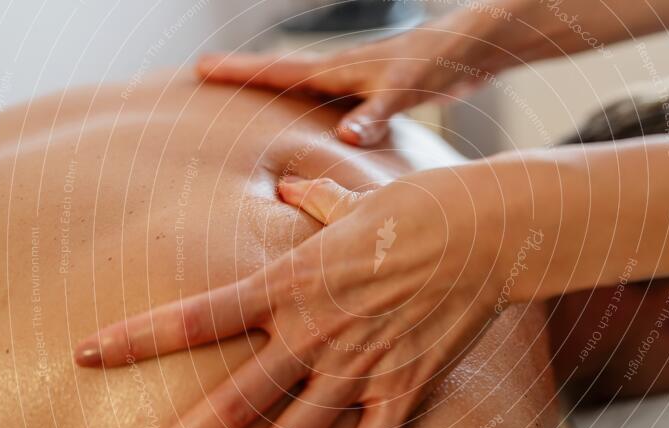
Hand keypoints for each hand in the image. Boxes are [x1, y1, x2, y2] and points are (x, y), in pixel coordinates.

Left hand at [75, 163, 533, 427]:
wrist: (483, 228)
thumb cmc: (415, 206)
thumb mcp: (353, 200)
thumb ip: (315, 199)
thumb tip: (291, 182)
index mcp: (292, 283)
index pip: (199, 316)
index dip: (138, 338)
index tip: (88, 354)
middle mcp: (315, 332)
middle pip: (234, 402)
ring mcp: (359, 365)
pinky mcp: (403, 385)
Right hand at [196, 4, 518, 145]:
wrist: (468, 49)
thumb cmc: (437, 64)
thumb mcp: (405, 91)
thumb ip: (377, 114)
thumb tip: (346, 136)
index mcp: (340, 70)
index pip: (280, 71)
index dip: (240, 71)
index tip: (201, 67)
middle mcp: (340, 72)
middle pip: (281, 73)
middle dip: (243, 74)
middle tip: (205, 75)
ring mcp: (353, 80)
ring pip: (302, 85)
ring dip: (271, 89)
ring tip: (242, 97)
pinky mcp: (370, 91)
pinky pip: (327, 98)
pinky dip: (307, 105)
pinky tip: (309, 120)